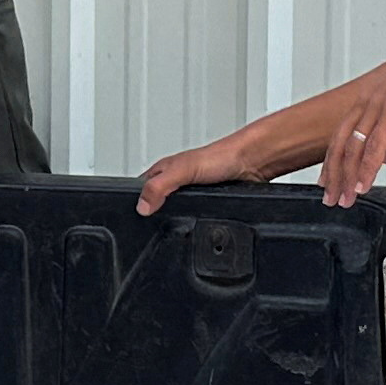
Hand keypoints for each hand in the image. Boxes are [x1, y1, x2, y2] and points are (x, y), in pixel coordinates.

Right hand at [134, 130, 259, 217]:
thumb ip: (160, 186)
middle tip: (156, 227)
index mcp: (163, 172)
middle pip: (156, 204)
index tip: (135, 220)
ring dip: (177, 220)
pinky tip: (195, 224)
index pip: (139, 191)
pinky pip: (194, 216)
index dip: (136, 205)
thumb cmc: (219, 157)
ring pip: (176, 212)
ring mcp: (190, 193)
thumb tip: (142, 206)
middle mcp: (175, 182)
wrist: (250, 163)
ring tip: (175, 227)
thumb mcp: (182, 171)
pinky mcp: (206, 202)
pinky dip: (194, 221)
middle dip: (155, 217)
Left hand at [312, 48, 385, 206]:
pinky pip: (375, 146)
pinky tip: (363, 184)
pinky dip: (367, 169)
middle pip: (341, 145)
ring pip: (354, 148)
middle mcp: (366, 104)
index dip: (332, 161)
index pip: (341, 136)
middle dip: (334, 175)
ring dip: (348, 177)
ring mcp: (377, 107)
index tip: (328, 181)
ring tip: (347, 198)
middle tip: (331, 197)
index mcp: (367, 102)